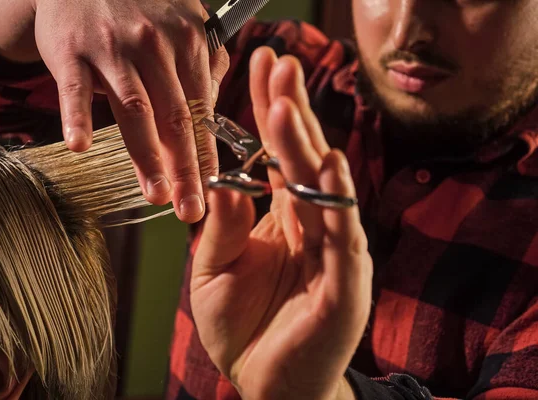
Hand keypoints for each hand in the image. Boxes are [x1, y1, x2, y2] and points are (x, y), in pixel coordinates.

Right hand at [0, 0, 229, 221]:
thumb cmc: (141, 7)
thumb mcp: (186, 22)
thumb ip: (205, 66)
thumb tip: (212, 115)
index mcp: (188, 43)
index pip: (202, 111)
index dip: (207, 156)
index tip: (213, 194)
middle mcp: (154, 46)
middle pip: (175, 117)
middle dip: (185, 169)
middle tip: (190, 208)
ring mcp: (112, 47)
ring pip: (135, 109)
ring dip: (146, 156)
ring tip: (156, 194)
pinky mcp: (71, 50)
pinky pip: (75, 88)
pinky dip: (77, 117)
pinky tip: (80, 146)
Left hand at [191, 47, 371, 399]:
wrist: (264, 382)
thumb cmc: (242, 326)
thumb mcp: (214, 268)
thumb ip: (222, 224)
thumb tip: (226, 179)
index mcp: (281, 218)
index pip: (278, 154)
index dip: (271, 111)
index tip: (262, 69)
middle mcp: (311, 225)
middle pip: (303, 159)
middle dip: (291, 112)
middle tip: (279, 67)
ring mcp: (332, 250)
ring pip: (324, 189)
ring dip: (306, 146)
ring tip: (286, 106)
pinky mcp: (345, 282)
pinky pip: (343, 235)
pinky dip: (337, 201)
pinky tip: (326, 167)